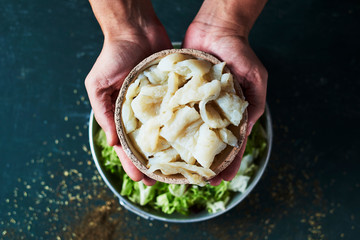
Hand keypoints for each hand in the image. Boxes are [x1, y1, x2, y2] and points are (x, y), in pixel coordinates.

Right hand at [85, 23, 171, 185]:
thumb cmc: (113, 56)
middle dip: (151, 163)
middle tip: (160, 182)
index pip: (125, 144)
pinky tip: (188, 140)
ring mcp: (157, 104)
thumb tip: (111, 142)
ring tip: (176, 168)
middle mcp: (140, 112)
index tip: (140, 179)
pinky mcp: (172, 93)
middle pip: (146, 143)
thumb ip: (103, 113)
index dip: (131, 163)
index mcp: (120, 113)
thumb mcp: (98, 85)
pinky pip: (177, 112)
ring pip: (163, 132)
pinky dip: (181, 126)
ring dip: (168, 150)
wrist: (135, 29)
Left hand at [183, 20, 267, 184]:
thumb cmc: (240, 52)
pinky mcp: (181, 94)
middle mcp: (212, 112)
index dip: (227, 163)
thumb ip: (255, 103)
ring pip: (190, 132)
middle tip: (196, 182)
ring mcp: (196, 104)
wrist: (216, 29)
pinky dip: (171, 126)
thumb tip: (246, 130)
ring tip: (177, 168)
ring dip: (185, 150)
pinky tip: (164, 141)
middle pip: (208, 143)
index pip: (231, 144)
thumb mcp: (255, 78)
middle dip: (204, 163)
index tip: (221, 180)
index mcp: (231, 113)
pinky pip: (175, 112)